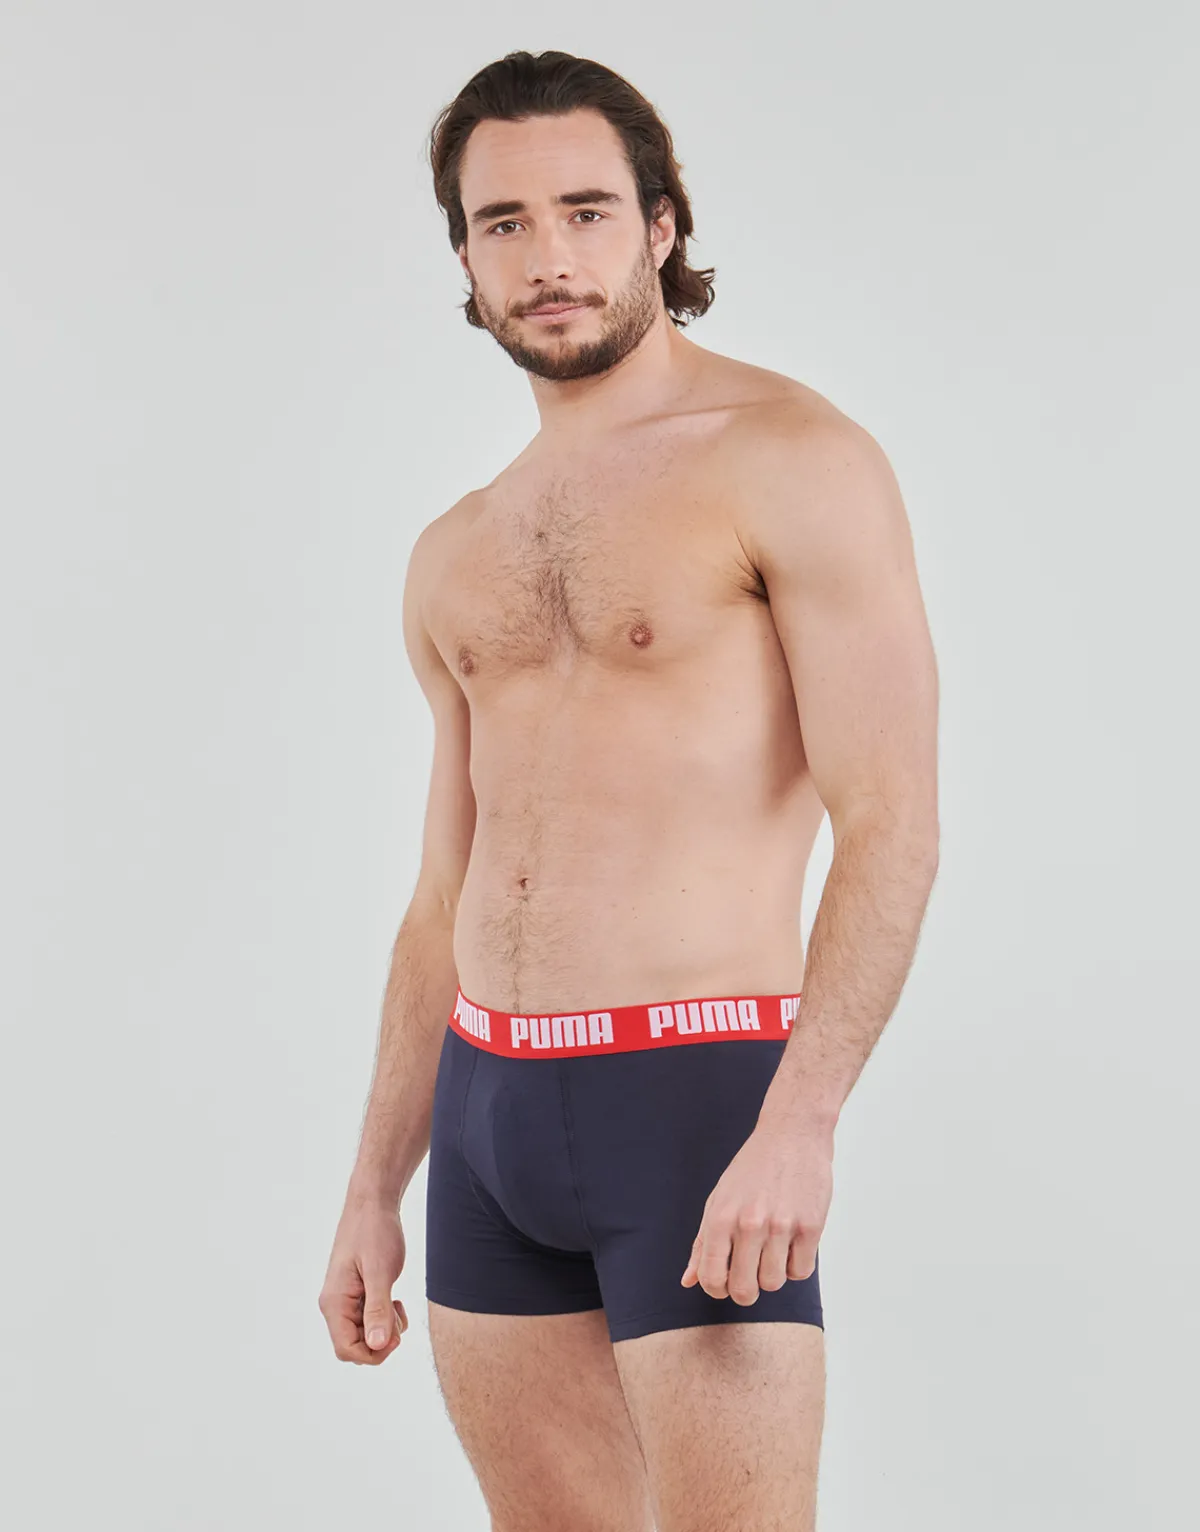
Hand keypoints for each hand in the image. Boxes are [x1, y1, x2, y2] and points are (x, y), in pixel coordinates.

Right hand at [319, 1195, 408, 1364]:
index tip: (394, 1335)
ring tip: (396, 1304)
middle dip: (380, 1341)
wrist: (373, 1205)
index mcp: (334, 1302)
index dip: (373, 1353)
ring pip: (364, 1335)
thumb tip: (375, 1346)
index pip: (346, 1349)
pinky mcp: (357, 1294)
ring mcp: (345, 1300)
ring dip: (384, 1329)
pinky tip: (393, 1299)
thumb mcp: (380, 1272)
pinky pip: (368, 1321)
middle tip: (397, 1314)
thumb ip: (377, 1309)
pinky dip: (384, 1317)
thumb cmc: (375, 1232)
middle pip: (355, 1347)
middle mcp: (335, 1305)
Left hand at [680, 1115, 832, 1303]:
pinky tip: (791, 1244)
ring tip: (772, 1251)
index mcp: (721, 1217)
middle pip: (744, 1290)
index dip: (717, 1290)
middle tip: (750, 1277)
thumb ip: (702, 1242)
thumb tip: (689, 1280)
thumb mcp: (718, 1198)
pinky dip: (795, 1265)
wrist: (792, 1135)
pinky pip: (800, 1271)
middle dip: (745, 1291)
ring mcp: (782, 1226)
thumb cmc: (753, 1168)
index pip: (712, 1278)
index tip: (725, 1284)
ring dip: (772, 1275)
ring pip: (774, 1283)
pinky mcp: (811, 1226)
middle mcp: (750, 1224)